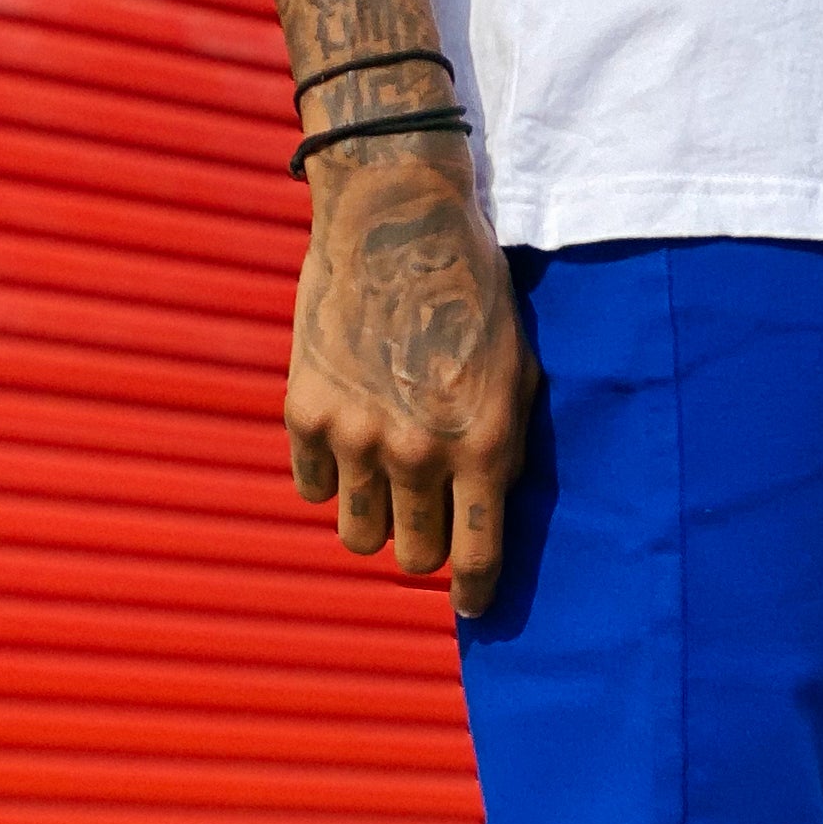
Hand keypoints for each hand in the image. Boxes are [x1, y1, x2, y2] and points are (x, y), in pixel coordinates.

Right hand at [286, 138, 538, 617]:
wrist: (396, 217)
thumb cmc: (470, 291)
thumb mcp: (517, 372)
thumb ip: (505, 448)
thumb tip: (491, 513)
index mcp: (481, 446)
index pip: (476, 557)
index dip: (474, 593)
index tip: (471, 605)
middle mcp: (417, 453)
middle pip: (413, 557)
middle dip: (424, 543)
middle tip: (426, 510)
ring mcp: (355, 436)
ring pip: (358, 535)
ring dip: (375, 518)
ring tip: (384, 479)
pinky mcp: (305, 412)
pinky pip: (314, 487)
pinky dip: (330, 475)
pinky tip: (347, 432)